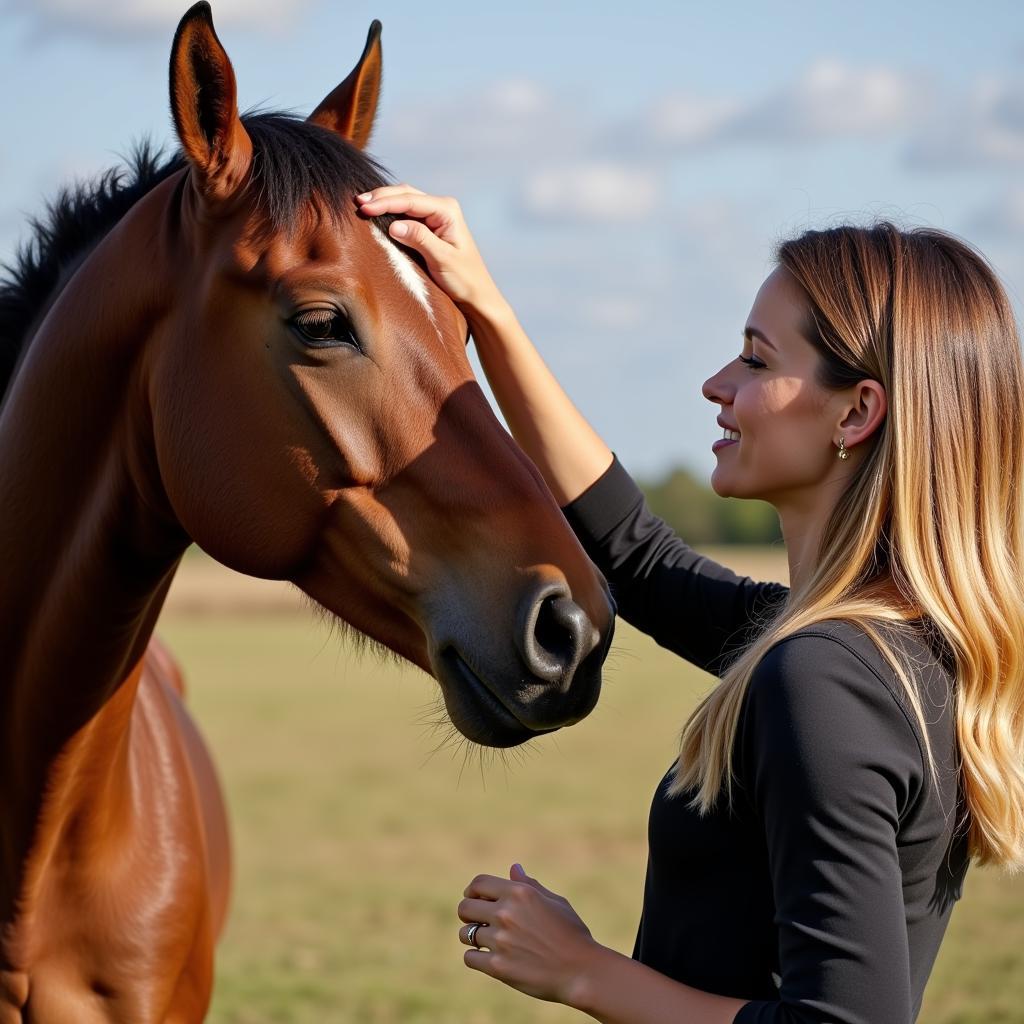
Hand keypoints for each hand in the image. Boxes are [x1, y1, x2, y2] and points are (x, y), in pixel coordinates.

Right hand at [355, 185, 504, 314]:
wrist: (476, 295)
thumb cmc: (464, 280)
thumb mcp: (443, 260)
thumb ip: (420, 239)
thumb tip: (394, 225)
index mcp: (447, 211)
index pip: (411, 201)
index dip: (385, 202)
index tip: (364, 208)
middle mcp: (442, 208)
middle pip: (406, 194)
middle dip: (381, 197)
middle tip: (357, 203)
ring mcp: (435, 216)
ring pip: (404, 200)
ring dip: (383, 202)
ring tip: (361, 205)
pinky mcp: (429, 227)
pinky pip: (406, 213)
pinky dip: (390, 212)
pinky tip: (375, 214)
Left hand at [457, 863, 602, 1004]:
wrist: (582, 971)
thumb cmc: (573, 934)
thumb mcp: (555, 902)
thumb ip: (530, 885)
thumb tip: (514, 868)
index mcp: (520, 893)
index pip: (478, 883)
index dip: (473, 890)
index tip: (475, 899)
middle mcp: (506, 913)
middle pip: (464, 907)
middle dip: (468, 913)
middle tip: (478, 921)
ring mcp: (500, 940)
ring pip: (465, 933)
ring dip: (473, 936)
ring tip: (486, 942)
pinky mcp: (498, 967)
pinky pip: (470, 957)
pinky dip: (475, 958)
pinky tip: (487, 958)